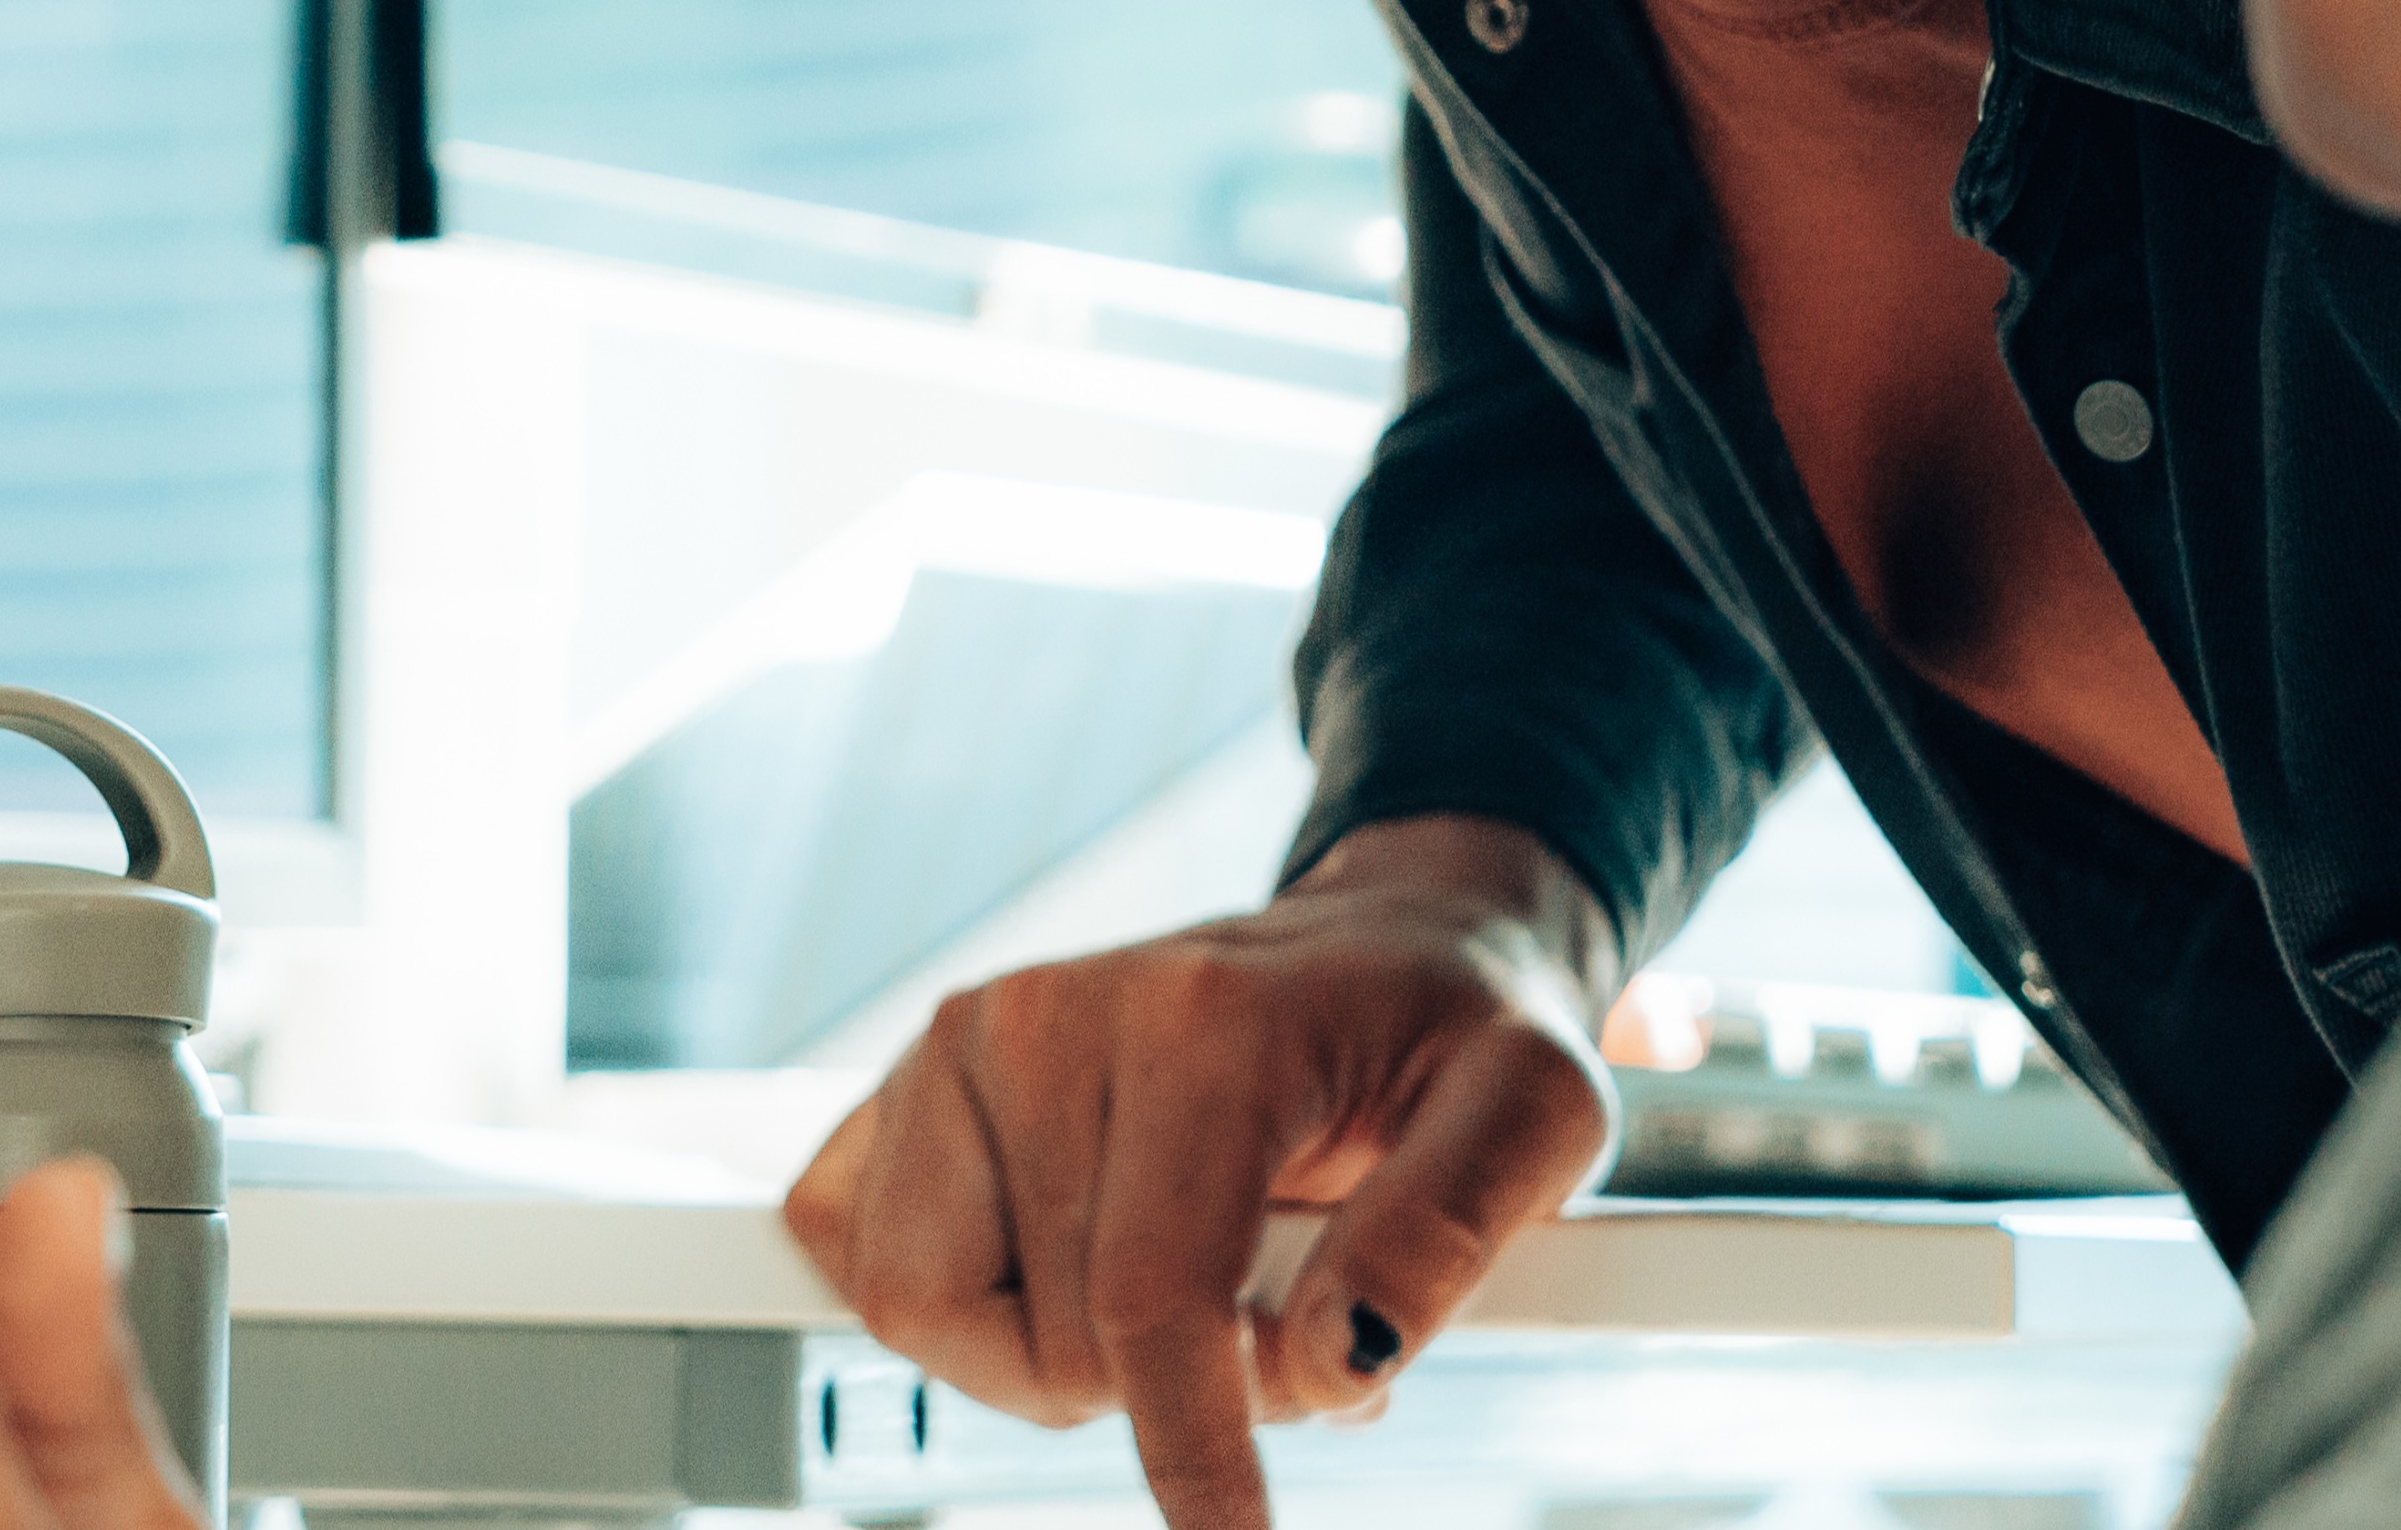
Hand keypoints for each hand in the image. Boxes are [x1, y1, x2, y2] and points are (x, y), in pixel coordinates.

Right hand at [778, 814, 1622, 1529]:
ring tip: (1170, 1293)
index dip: (1193, 1454)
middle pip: (1057, 1342)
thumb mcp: (1534, 1110)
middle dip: (1176, 1388)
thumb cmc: (1449, 1033)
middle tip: (1275, 1313)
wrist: (1382, 947)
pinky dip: (959, 1312)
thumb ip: (1447, 1236)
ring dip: (1058, 1357)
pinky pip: (866, 1265)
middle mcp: (1044, 1016)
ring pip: (930, 1317)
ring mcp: (954, 1044)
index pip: (1151, 1298)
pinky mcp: (899, 1083)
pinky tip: (1060, 1271)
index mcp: (1197, 1020)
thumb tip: (1343, 1362)